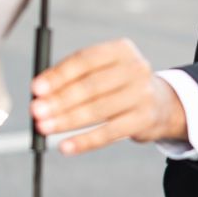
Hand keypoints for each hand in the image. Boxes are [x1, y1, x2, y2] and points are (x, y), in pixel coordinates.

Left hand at [30, 38, 186, 155]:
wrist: (162, 104)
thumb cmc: (119, 85)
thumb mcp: (103, 71)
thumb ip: (72, 77)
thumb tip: (39, 93)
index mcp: (121, 49)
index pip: (85, 60)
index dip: (58, 75)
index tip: (36, 88)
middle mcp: (135, 68)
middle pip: (90, 86)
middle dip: (59, 100)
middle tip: (35, 111)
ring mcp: (142, 95)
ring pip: (97, 110)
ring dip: (66, 120)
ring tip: (43, 127)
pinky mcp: (144, 120)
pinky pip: (108, 133)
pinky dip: (84, 141)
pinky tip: (65, 146)